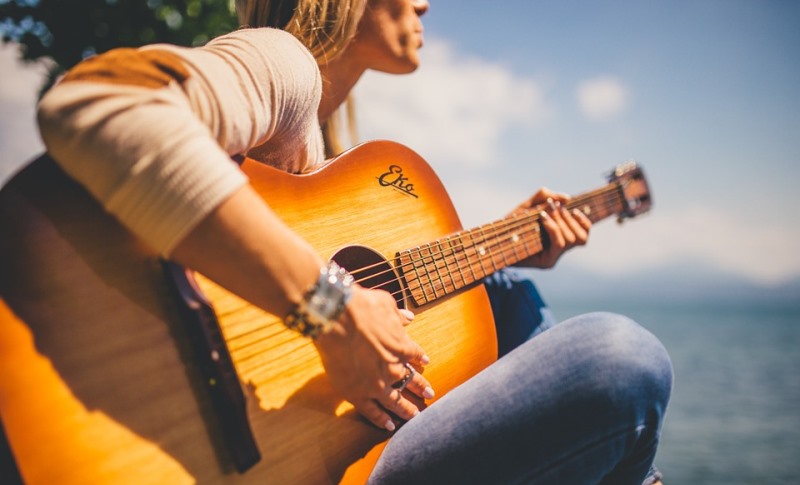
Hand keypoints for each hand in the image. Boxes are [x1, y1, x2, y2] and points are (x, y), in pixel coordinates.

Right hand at [312, 285, 433, 430]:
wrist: (339, 319)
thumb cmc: (361, 307)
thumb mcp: (385, 304)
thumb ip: (398, 315)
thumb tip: (408, 317)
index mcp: (401, 346)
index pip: (415, 355)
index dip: (420, 358)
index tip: (425, 362)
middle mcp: (393, 368)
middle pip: (410, 381)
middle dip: (421, 388)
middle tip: (430, 395)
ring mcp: (376, 384)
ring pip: (395, 402)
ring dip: (406, 409)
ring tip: (415, 416)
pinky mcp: (358, 394)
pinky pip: (372, 412)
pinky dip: (381, 419)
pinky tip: (389, 425)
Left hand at [513, 187, 591, 268]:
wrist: (492, 241)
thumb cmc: (510, 224)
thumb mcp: (527, 206)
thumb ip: (544, 197)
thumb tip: (566, 197)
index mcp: (559, 238)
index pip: (584, 233)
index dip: (582, 220)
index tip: (570, 207)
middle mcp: (559, 250)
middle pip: (581, 237)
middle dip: (567, 217)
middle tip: (552, 206)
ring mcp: (554, 258)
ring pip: (572, 240)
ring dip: (561, 222)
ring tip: (546, 212)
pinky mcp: (546, 262)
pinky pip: (559, 244)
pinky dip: (553, 228)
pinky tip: (543, 218)